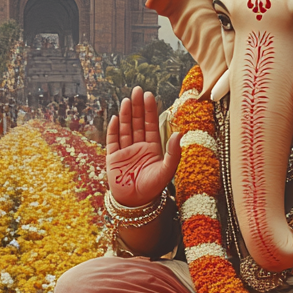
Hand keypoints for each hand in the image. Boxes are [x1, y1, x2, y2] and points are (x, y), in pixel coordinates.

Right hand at [106, 86, 181, 206]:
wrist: (135, 203)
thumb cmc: (153, 188)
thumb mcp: (167, 170)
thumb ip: (174, 153)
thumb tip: (179, 133)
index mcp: (152, 148)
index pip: (151, 125)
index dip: (150, 110)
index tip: (149, 95)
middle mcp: (139, 147)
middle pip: (138, 122)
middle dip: (138, 106)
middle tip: (137, 90)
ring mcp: (125, 151)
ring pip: (125, 128)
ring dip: (126, 114)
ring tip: (127, 100)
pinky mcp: (113, 158)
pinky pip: (113, 141)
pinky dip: (113, 129)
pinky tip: (115, 118)